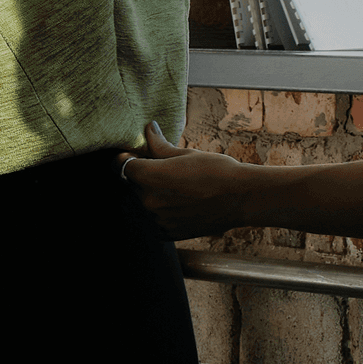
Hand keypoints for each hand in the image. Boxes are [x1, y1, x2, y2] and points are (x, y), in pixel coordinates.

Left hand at [113, 121, 263, 240]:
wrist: (241, 198)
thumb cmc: (216, 170)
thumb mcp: (185, 154)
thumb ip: (159, 146)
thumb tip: (149, 130)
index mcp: (149, 176)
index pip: (120, 166)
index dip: (125, 159)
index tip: (134, 155)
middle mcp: (148, 201)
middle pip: (131, 185)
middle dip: (140, 177)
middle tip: (161, 170)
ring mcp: (157, 220)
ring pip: (141, 204)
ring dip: (150, 195)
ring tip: (175, 188)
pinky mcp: (167, 233)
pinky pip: (153, 221)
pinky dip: (160, 213)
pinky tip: (179, 204)